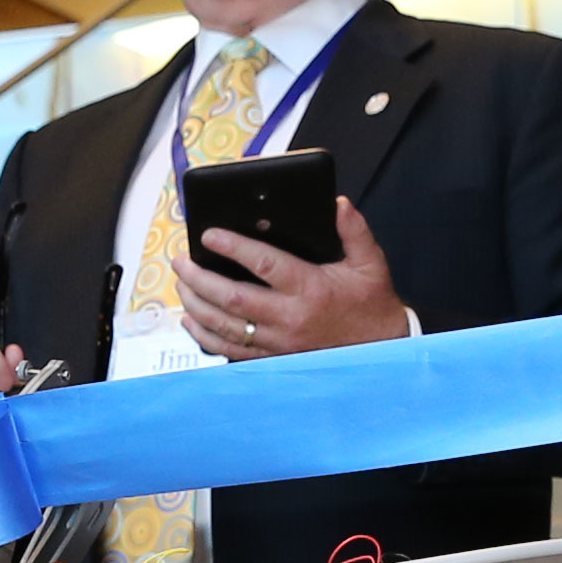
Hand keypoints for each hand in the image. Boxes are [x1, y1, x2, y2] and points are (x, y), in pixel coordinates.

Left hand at [174, 199, 410, 356]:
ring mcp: (277, 342)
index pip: (263, 264)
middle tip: (182, 261)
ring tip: (181, 283)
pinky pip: (230, 350)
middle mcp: (289, 317)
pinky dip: (205, 336)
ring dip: (196, 304)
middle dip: (200, 278)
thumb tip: (337, 204)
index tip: (209, 234)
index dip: (233, 247)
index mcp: (310, 288)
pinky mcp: (272, 358)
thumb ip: (354, 230)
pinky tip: (190, 320)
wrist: (379, 348)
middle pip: (232, 298)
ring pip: (224, 326)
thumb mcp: (370, 262)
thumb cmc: (370, 302)